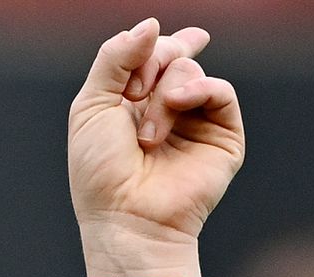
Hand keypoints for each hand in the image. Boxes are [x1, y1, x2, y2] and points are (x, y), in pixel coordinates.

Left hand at [68, 19, 242, 272]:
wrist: (127, 217)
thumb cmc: (100, 171)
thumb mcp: (91, 105)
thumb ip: (115, 58)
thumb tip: (152, 23)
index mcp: (131, 100)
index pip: (148, 51)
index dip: (142, 49)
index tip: (127, 77)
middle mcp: (164, 107)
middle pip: (170, 52)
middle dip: (151, 64)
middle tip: (135, 94)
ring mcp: (195, 119)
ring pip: (191, 69)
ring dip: (165, 93)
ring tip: (148, 135)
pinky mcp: (223, 134)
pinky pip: (221, 90)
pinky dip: (199, 88)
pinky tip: (181, 103)